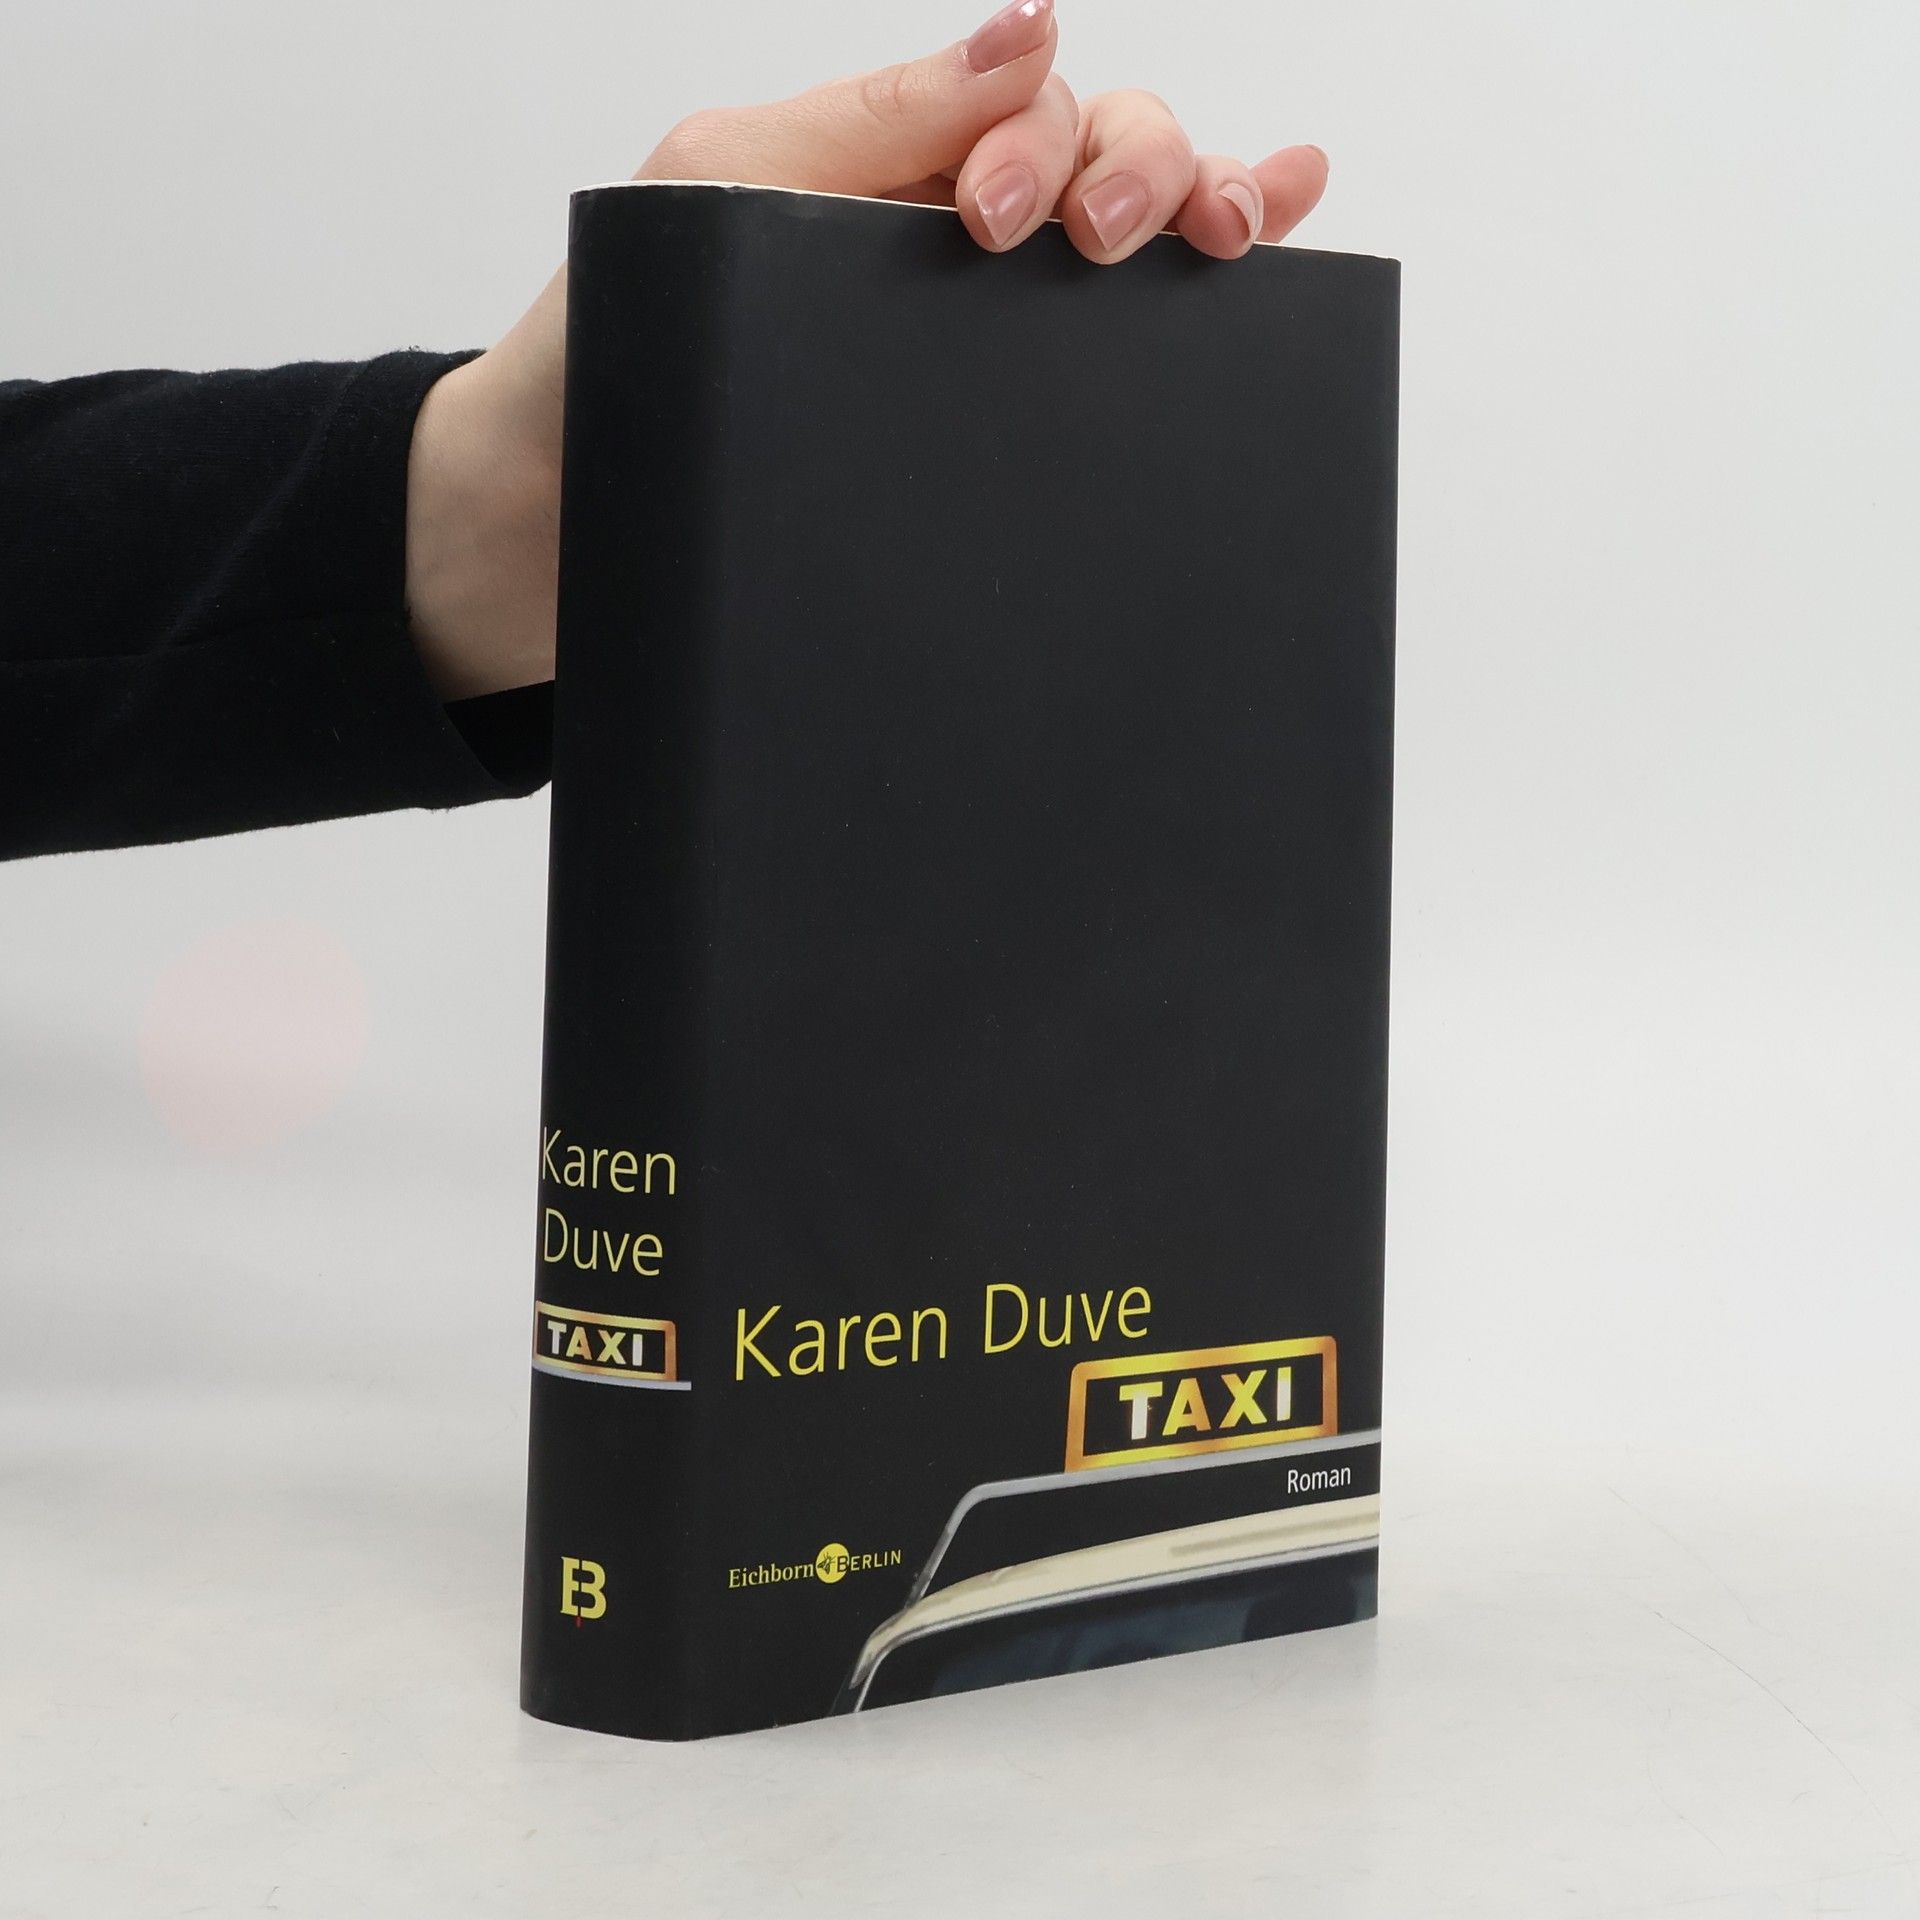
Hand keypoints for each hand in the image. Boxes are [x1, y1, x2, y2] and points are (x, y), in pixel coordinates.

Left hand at [405, 0, 1328, 700]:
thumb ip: (869, 121)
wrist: (553, 531)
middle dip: (1140, 169)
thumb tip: (1033, 30)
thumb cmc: (607, 357)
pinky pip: (1114, 369)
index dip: (1049, 141)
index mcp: (891, 175)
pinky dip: (1214, 305)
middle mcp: (954, 253)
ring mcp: (980, 345)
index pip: (1032, 109)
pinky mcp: (991, 446)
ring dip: (1204, 205)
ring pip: (1135, 253)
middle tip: (1103, 239)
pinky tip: (1277, 249)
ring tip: (1230, 232)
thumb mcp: (717, 191)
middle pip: (1107, 160)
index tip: (994, 224)